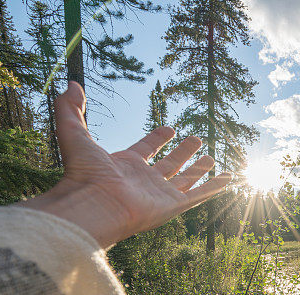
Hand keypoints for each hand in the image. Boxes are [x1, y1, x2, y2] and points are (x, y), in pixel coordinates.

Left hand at [23, 82, 229, 247]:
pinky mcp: (175, 205)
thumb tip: (70, 83)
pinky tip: (229, 178)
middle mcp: (145, 180)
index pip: (146, 149)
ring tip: (211, 157)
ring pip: (186, 179)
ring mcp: (161, 193)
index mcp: (125, 165)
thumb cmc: (84, 173)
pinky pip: (200, 194)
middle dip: (183, 152)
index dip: (157, 138)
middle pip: (170, 165)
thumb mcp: (74, 132)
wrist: (94, 205)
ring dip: (199, 168)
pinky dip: (215, 186)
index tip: (169, 128)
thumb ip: (70, 109)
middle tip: (196, 139)